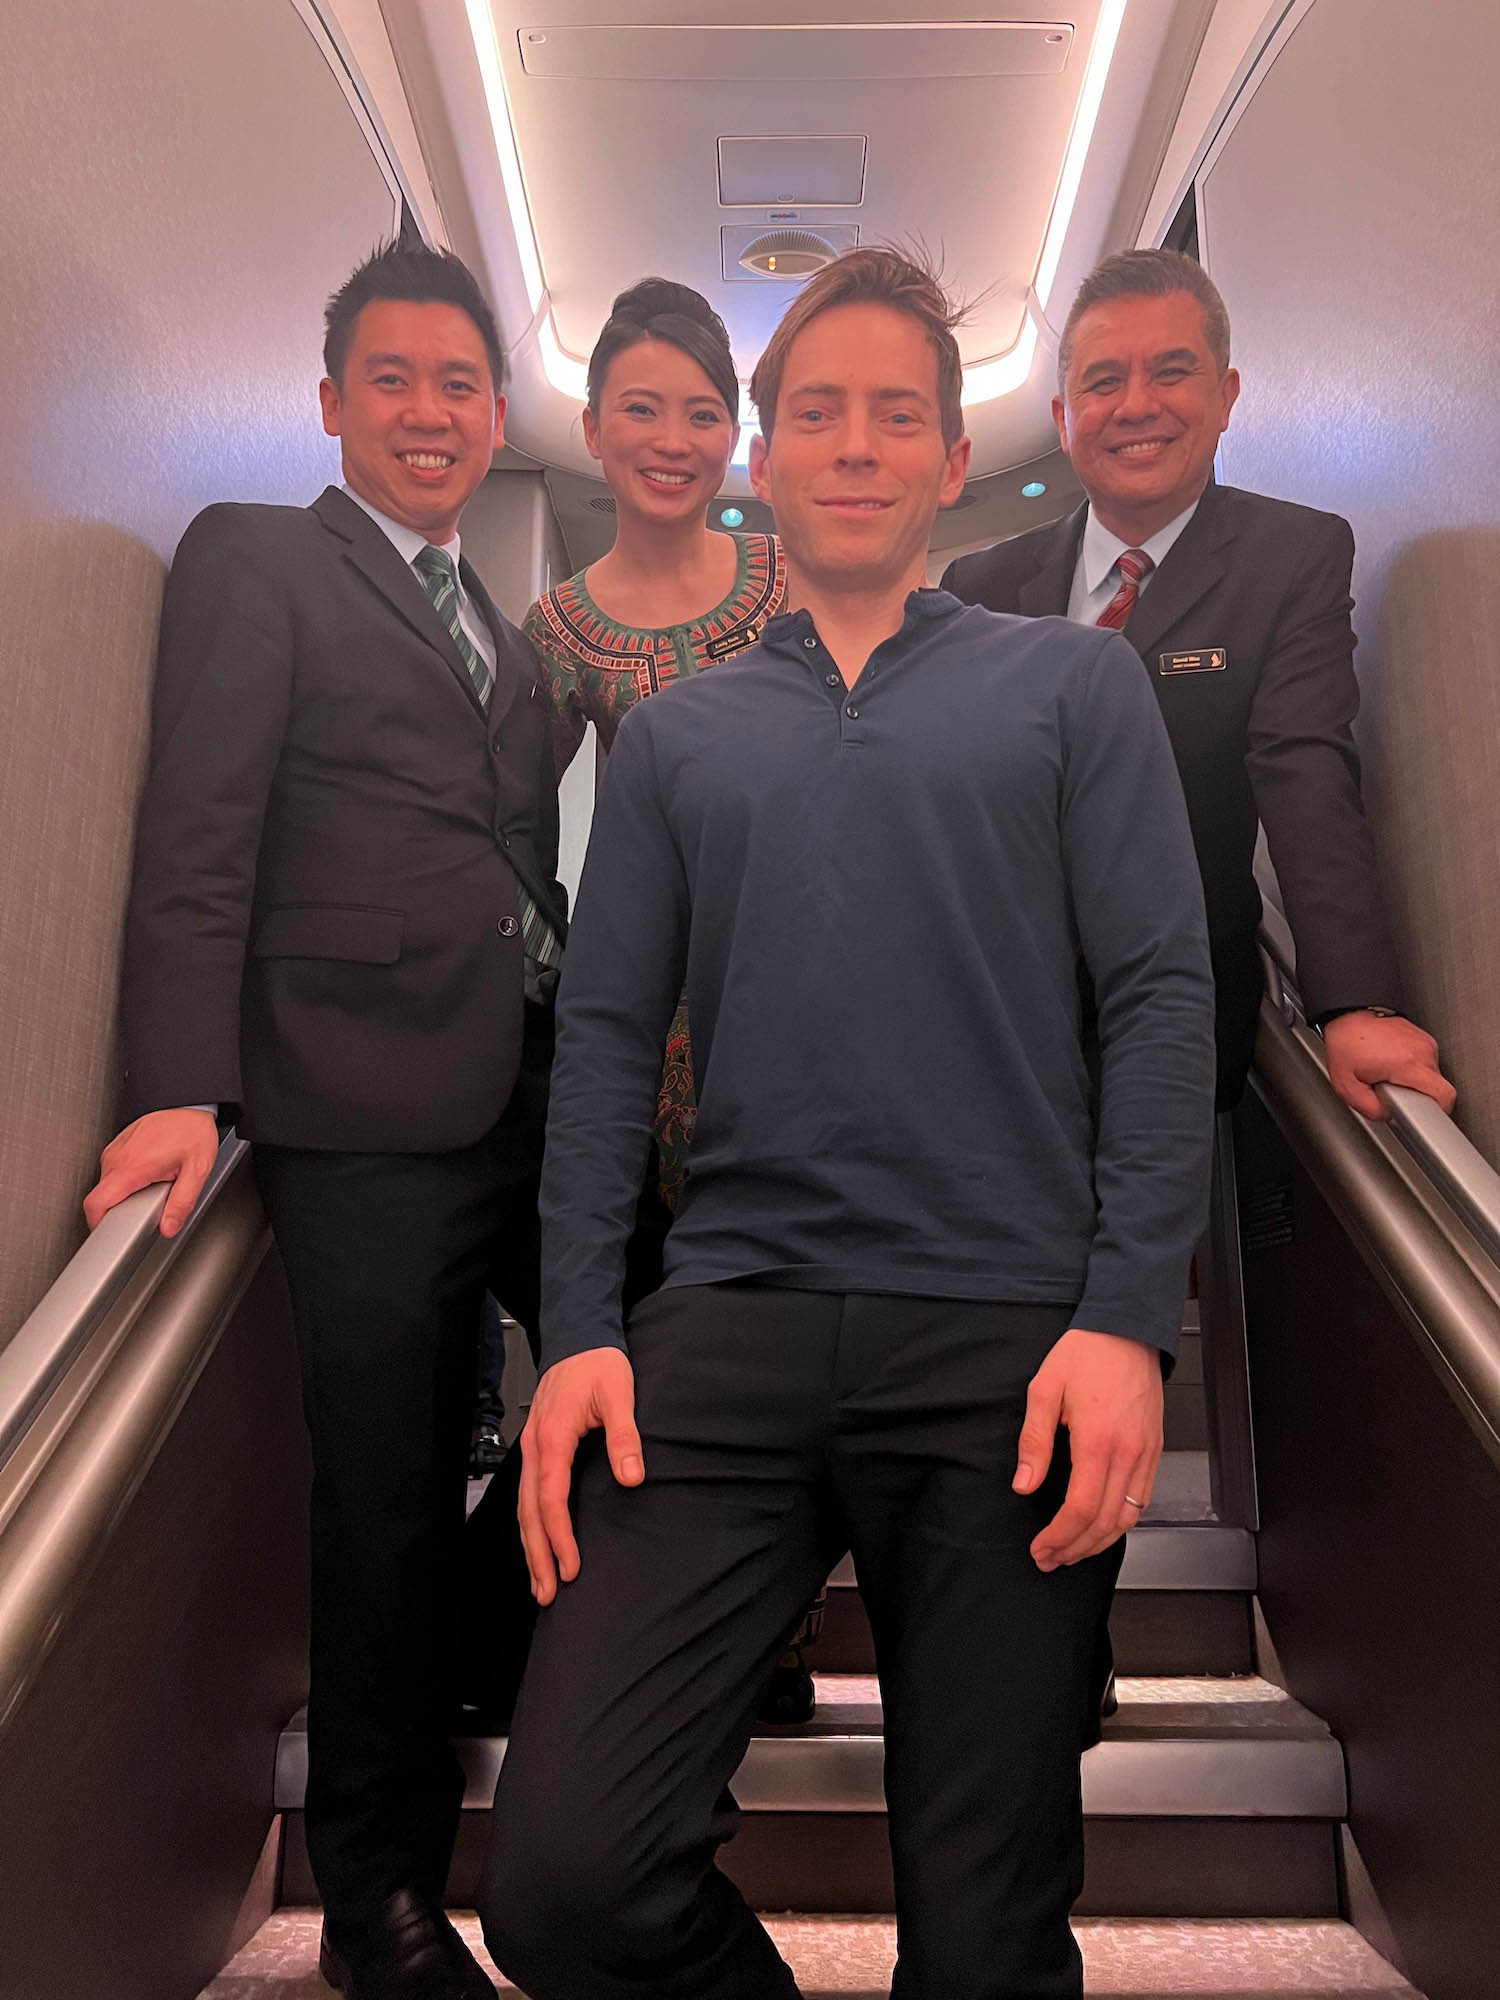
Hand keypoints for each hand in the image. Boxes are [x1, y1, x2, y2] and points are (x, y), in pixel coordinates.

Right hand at [83, 1107, 218, 1236]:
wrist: (188, 1102)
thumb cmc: (192, 1130)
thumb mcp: (197, 1170)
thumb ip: (182, 1203)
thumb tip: (168, 1227)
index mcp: (132, 1167)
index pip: (95, 1203)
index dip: (97, 1224)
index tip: (108, 1234)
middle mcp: (116, 1158)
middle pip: (102, 1198)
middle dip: (119, 1211)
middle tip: (146, 1209)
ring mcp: (114, 1150)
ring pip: (108, 1185)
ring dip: (124, 1194)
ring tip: (152, 1187)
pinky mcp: (117, 1146)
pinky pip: (113, 1172)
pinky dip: (126, 1180)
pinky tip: (148, 1174)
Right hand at [518, 1347, 642, 1605]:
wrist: (580, 1335)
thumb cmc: (598, 1362)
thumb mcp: (619, 1393)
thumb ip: (624, 1435)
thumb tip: (632, 1476)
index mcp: (553, 1436)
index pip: (550, 1498)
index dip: (560, 1536)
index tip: (571, 1567)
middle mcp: (535, 1445)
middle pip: (529, 1512)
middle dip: (537, 1555)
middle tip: (546, 1593)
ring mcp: (532, 1447)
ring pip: (523, 1506)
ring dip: (531, 1545)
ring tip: (539, 1582)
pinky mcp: (538, 1447)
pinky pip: (528, 1493)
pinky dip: (531, 1523)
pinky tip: (539, 1541)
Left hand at [1014, 1327, 1163, 1570]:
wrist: (1127, 1328)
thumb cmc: (1087, 1352)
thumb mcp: (1044, 1389)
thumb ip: (1034, 1441)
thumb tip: (1024, 1485)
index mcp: (1098, 1441)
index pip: (1080, 1509)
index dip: (1059, 1537)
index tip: (1041, 1548)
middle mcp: (1128, 1453)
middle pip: (1105, 1523)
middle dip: (1075, 1549)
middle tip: (1050, 1558)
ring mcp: (1146, 1453)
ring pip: (1128, 1518)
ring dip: (1099, 1542)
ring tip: (1073, 1550)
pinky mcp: (1154, 1449)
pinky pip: (1142, 1499)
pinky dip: (1122, 1522)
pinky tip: (1102, 1525)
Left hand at [1322, 1011, 1455, 1119]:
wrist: (1348, 1011)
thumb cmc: (1346, 1040)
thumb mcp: (1347, 1085)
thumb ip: (1370, 1108)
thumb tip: (1388, 1116)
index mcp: (1408, 1063)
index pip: (1444, 1095)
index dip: (1437, 1111)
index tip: (1424, 1115)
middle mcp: (1422, 1050)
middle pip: (1436, 1087)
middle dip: (1416, 1096)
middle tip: (1393, 1091)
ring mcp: (1425, 1041)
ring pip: (1431, 1075)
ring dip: (1413, 1081)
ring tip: (1388, 1075)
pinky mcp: (1422, 1037)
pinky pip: (1425, 1062)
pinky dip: (1411, 1068)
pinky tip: (1391, 1065)